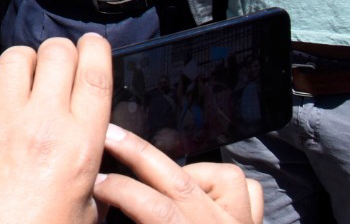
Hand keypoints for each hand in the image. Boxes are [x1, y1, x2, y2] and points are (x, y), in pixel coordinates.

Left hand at [0, 35, 112, 223]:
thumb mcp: (89, 209)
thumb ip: (93, 172)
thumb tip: (92, 149)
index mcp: (81, 144)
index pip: (95, 74)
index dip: (96, 49)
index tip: (92, 44)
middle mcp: (44, 125)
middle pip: (55, 54)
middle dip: (59, 50)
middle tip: (56, 61)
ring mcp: (3, 124)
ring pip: (13, 59)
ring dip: (21, 58)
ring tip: (23, 70)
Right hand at [95, 124, 263, 223]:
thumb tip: (101, 209)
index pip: (153, 207)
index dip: (120, 190)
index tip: (95, 180)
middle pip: (180, 181)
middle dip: (139, 153)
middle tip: (110, 135)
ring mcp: (243, 223)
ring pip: (223, 176)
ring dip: (191, 172)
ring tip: (166, 181)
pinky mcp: (254, 222)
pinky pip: (247, 189)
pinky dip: (222, 183)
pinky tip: (204, 191)